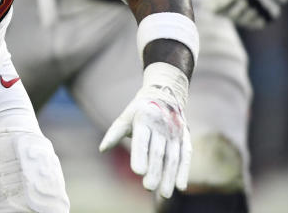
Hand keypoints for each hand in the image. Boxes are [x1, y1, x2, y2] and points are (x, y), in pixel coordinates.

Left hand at [100, 62, 190, 198]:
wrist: (164, 94)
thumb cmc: (139, 111)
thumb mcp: (125, 117)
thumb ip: (114, 133)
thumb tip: (102, 149)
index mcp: (144, 120)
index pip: (142, 140)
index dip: (140, 155)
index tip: (137, 172)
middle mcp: (161, 126)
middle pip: (158, 151)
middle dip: (154, 170)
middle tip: (148, 187)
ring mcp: (175, 132)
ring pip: (173, 156)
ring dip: (169, 176)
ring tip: (164, 193)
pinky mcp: (185, 137)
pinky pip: (186, 156)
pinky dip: (184, 171)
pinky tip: (180, 187)